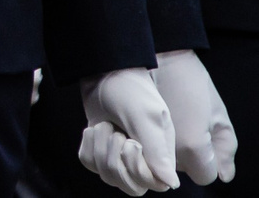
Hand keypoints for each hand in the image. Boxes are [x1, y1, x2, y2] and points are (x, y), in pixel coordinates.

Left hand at [79, 66, 176, 193]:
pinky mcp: (99, 150)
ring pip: (108, 177)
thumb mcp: (146, 118)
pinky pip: (90, 164)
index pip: (154, 185)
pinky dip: (88, 146)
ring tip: (105, 126)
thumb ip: (158, 151)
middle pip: (130, 187)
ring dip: (100, 149)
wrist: (104, 73)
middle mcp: (143, 159)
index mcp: (161, 154)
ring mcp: (120, 156)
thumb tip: (170, 183)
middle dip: (115, 160)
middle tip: (115, 132)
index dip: (138, 170)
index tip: (131, 143)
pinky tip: (93, 128)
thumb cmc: (130, 91)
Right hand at [153, 50, 236, 185]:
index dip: (209, 161)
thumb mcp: (218, 113)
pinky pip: (145, 151)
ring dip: (168, 150)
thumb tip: (224, 175)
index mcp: (192, 148)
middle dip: (188, 156)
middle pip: (183, 171)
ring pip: (163, 162)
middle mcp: (167, 152)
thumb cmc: (190, 80)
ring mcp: (145, 143)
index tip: (203, 137)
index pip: (205, 176)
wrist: (156, 54)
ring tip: (168, 121)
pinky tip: (150, 122)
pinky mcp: (129, 133)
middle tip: (187, 124)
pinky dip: (150, 142)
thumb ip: (225, 148)